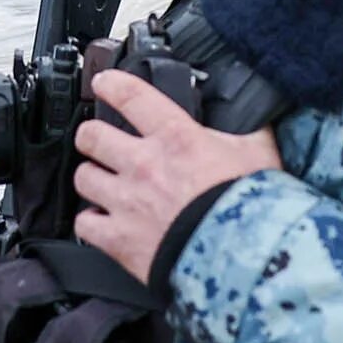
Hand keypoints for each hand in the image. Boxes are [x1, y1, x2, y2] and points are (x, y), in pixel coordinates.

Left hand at [71, 68, 281, 284]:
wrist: (244, 259)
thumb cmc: (254, 208)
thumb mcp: (259, 153)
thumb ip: (249, 129)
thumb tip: (257, 114)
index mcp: (176, 138)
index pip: (131, 96)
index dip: (111, 84)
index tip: (102, 83)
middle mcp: (143, 165)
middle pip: (91, 136)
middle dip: (91, 135)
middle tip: (97, 140)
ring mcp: (126, 202)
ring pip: (83, 177)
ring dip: (91, 178)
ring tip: (102, 182)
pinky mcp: (119, 239)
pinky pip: (84, 224)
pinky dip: (90, 223)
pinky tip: (101, 221)